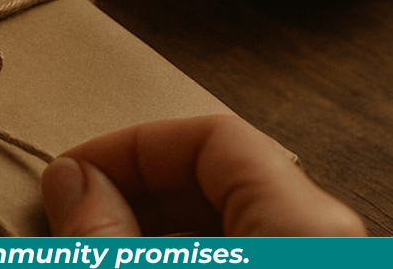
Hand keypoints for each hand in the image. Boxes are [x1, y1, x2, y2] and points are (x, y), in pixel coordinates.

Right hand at [40, 115, 366, 235]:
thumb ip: (104, 231)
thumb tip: (71, 180)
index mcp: (303, 224)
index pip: (210, 137)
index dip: (130, 145)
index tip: (72, 171)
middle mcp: (322, 241)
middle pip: (219, 180)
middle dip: (134, 189)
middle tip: (74, 212)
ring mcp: (308, 265)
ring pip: (224, 224)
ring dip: (149, 225)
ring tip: (95, 241)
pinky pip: (238, 251)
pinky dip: (180, 252)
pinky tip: (135, 259)